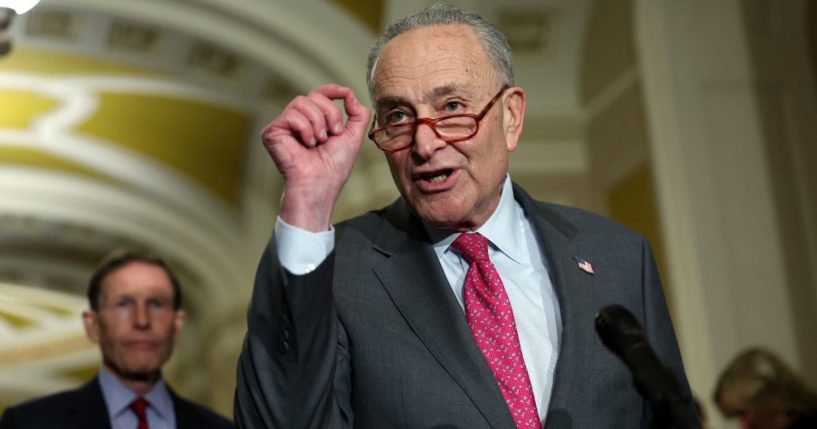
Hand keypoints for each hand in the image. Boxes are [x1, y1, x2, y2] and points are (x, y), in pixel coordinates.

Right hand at [261, 84, 370, 231]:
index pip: (320, 94)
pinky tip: (307, 145)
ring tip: (319, 142)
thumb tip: (349, 94)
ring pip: (302, 102)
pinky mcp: (272, 132)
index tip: (344, 93)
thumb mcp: (354, 136)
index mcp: (314, 121)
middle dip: (330, 113)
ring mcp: (284, 126)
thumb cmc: (334, 167)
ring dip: (318, 122)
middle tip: (333, 134)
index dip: (331, 89)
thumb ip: (358, 114)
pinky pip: (292, 115)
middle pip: (314, 96)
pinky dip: (305, 129)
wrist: (320, 184)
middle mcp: (297, 121)